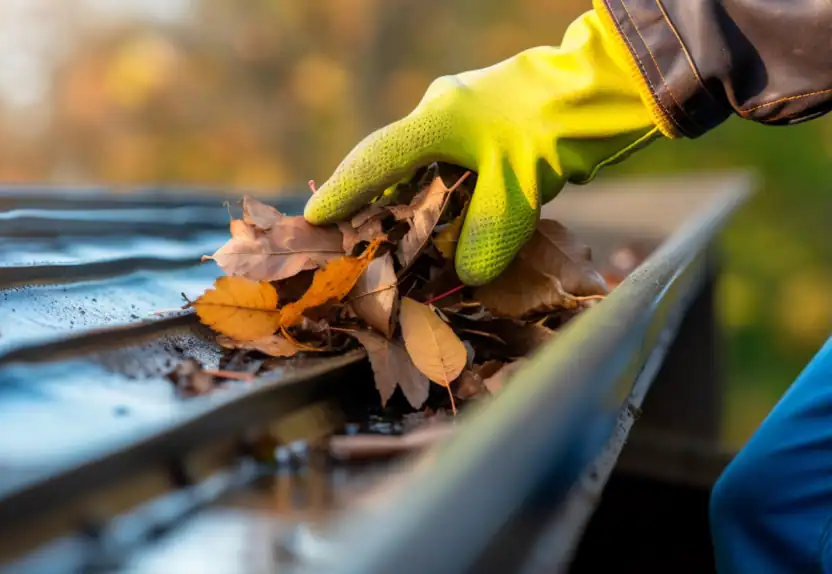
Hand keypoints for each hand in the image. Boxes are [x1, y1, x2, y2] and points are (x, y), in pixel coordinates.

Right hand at [304, 8, 667, 284]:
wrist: (606, 85)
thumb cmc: (556, 130)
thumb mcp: (520, 192)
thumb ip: (486, 235)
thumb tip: (466, 275)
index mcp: (436, 121)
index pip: (374, 161)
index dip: (341, 193)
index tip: (312, 220)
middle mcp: (440, 112)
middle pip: (387, 160)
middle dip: (363, 198)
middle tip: (339, 234)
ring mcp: (462, 112)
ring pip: (416, 161)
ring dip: (400, 197)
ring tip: (381, 235)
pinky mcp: (485, 122)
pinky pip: (442, 160)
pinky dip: (431, 191)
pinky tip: (434, 218)